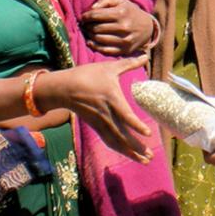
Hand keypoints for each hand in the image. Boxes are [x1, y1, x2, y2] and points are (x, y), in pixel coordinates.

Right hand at [38, 55, 152, 161]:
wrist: (64, 88)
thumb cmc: (87, 75)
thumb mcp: (109, 67)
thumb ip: (129, 63)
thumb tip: (145, 55)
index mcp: (111, 99)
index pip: (125, 115)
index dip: (136, 125)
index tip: (149, 133)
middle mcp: (106, 114)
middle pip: (122, 134)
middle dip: (136, 147)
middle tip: (150, 156)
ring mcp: (100, 122)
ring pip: (116, 141)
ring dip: (130, 152)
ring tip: (145, 160)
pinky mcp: (95, 126)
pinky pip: (109, 140)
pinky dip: (119, 149)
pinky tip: (130, 155)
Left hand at [80, 0, 156, 55]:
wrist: (147, 28)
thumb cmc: (129, 12)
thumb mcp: (120, 1)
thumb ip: (105, 0)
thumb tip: (91, 8)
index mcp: (121, 13)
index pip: (95, 15)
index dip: (86, 16)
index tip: (84, 17)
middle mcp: (124, 27)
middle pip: (96, 28)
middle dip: (87, 26)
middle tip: (85, 25)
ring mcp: (125, 40)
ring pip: (98, 39)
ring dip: (89, 35)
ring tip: (88, 31)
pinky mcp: (124, 50)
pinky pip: (104, 50)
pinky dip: (95, 46)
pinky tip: (91, 41)